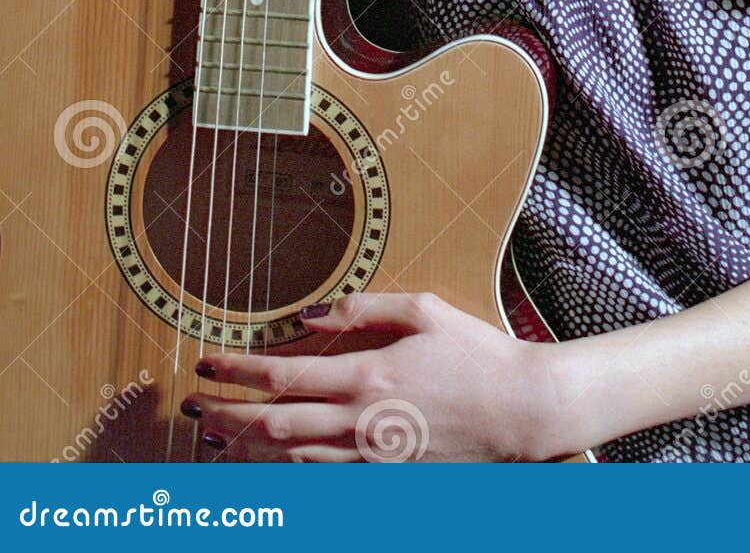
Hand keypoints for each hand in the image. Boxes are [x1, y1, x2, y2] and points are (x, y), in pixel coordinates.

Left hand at [180, 290, 563, 462]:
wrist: (520, 411)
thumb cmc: (476, 353)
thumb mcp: (424, 310)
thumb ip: (363, 309)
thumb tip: (309, 313)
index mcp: (369, 375)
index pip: (285, 376)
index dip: (239, 371)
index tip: (208, 363)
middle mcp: (362, 423)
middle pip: (274, 425)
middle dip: (226, 416)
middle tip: (190, 408)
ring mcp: (373, 458)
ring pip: (291, 459)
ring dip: (245, 449)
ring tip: (212, 438)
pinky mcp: (386, 478)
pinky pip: (323, 479)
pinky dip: (287, 473)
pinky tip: (267, 464)